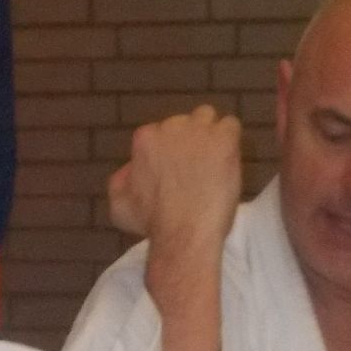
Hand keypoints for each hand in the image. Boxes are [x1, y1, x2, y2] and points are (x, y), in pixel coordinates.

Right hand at [108, 106, 241, 249]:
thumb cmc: (152, 224)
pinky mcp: (223, 139)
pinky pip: (231, 126)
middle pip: (184, 124)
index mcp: (146, 139)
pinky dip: (231, 141)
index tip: (178, 170)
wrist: (184, 233)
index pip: (161, 133)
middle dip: (191, 142)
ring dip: (211, 135)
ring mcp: (198, 130)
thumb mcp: (120, 204)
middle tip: (198, 168)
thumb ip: (122, 180)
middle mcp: (170, 126)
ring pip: (208, 118)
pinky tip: (228, 160)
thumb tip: (131, 168)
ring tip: (216, 161)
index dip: (171, 152)